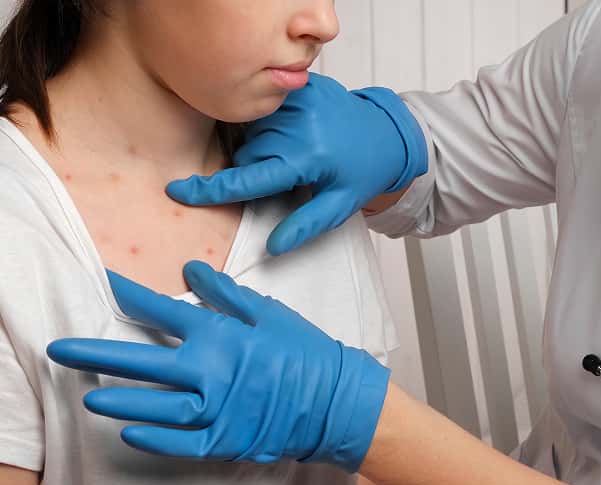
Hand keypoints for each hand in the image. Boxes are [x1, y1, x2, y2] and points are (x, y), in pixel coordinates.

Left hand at [46, 261, 390, 472]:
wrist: (336, 399)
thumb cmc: (305, 351)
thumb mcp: (268, 313)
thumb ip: (225, 293)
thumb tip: (190, 268)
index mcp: (220, 335)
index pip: (162, 311)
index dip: (129, 295)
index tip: (104, 283)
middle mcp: (210, 372)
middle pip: (141, 361)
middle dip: (96, 353)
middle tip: (60, 349)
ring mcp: (215, 410)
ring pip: (154, 407)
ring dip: (119, 400)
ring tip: (89, 396)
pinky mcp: (224, 440)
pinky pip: (180, 444)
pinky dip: (153, 440)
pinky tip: (128, 433)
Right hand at [166, 74, 427, 254]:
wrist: (387, 133)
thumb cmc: (361, 173)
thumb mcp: (339, 205)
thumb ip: (305, 226)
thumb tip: (273, 247)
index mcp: (307, 158)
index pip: (248, 178)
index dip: (210, 189)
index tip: (177, 191)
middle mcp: (299, 125)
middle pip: (247, 155)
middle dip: (256, 170)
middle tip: (289, 174)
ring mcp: (298, 100)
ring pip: (252, 132)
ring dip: (262, 146)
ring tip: (295, 151)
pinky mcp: (300, 86)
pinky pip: (264, 109)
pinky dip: (270, 124)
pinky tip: (294, 131)